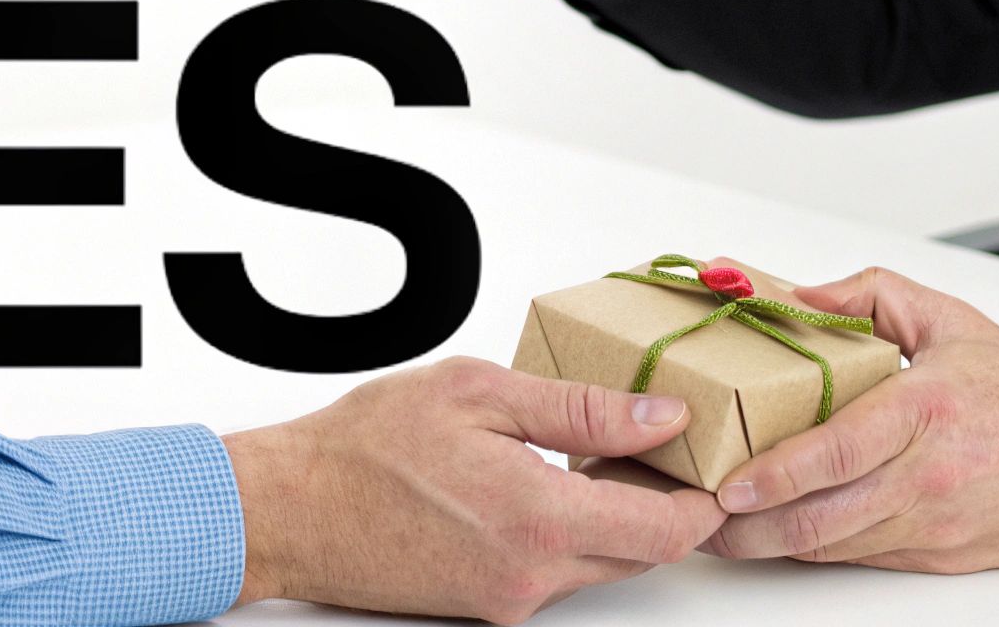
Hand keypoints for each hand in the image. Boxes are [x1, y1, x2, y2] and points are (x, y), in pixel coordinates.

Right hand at [223, 356, 724, 622]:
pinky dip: (567, 531)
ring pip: (600, 563)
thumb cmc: (364, 445)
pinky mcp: (486, 607)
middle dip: (661, 501)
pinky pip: (555, 572)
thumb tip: (658, 415)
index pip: (668, 531)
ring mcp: (508, 600)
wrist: (289, 508)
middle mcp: (531, 577)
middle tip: (654, 441)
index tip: (709, 459)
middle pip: (642, 553)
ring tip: (589, 453)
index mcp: (538, 520)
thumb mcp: (479, 393)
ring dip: (612, 515)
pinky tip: (539, 482)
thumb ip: (581, 411)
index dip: (704, 497)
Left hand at [699, 261, 998, 572]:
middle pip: (823, 518)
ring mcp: (931, 523)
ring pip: (834, 547)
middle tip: (699, 516)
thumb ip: (870, 296)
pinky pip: (859, 557)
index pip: (839, 452)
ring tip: (719, 529)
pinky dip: (813, 550)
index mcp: (926, 410)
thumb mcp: (949, 318)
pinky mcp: (935, 555)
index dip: (778, 474)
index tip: (730, 483)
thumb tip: (798, 296)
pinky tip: (775, 535)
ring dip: (771, 544)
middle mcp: (926, 476)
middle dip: (750, 527)